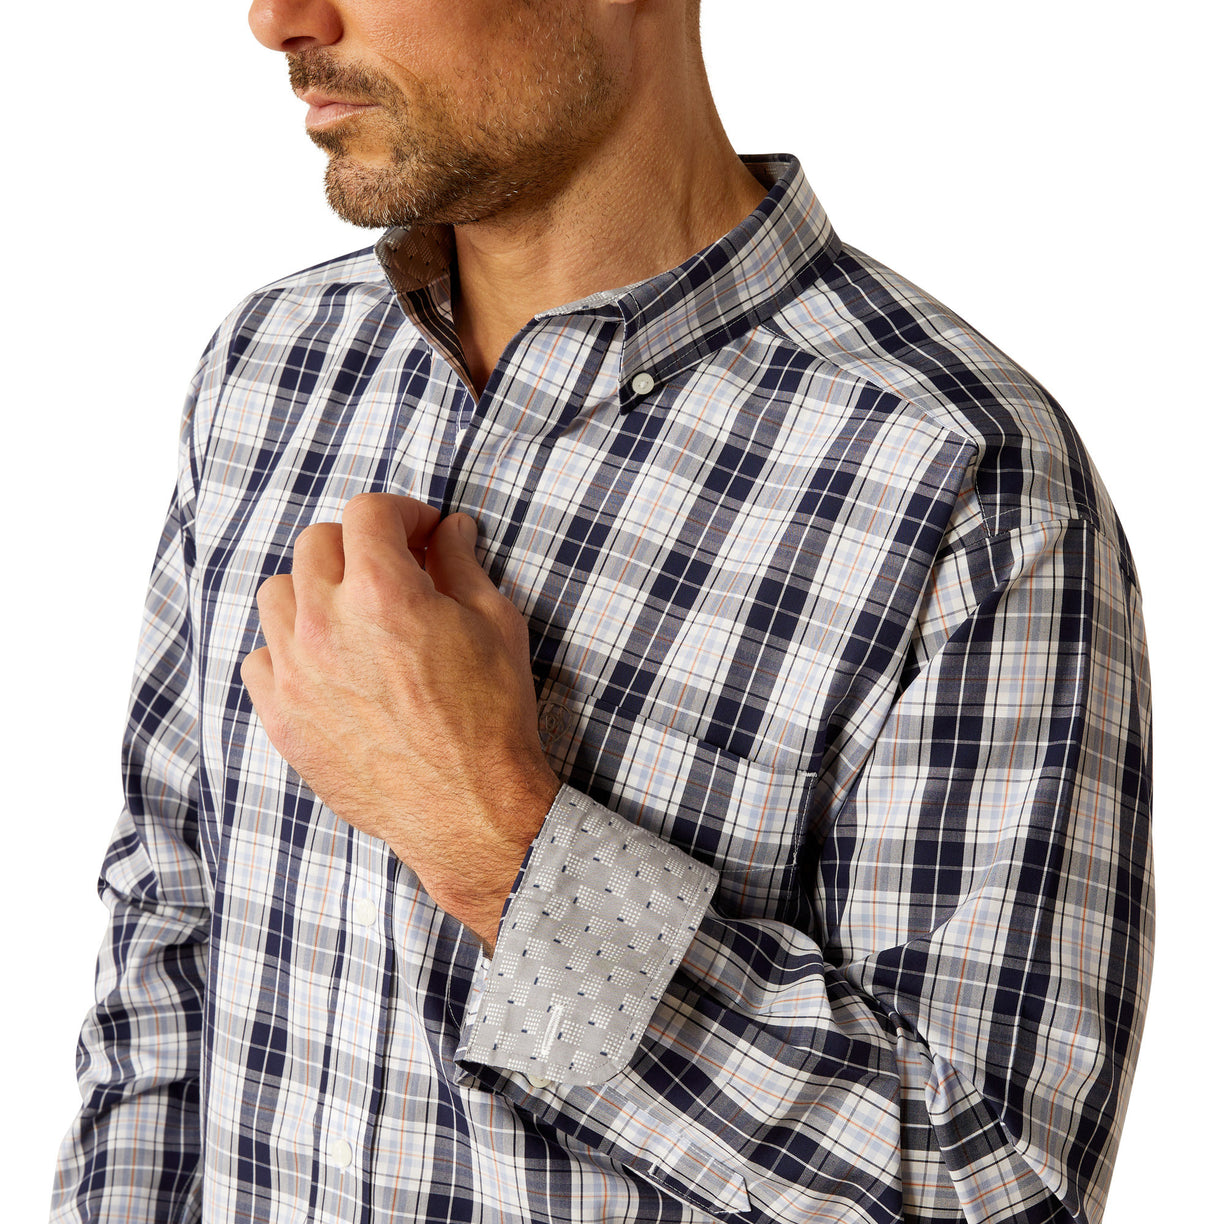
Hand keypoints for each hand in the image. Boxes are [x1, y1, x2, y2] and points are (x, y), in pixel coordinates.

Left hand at [240, 493, 559, 949]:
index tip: (420, 533)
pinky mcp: (282, 718)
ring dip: (314, 591)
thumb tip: (449, 529)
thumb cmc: (492, 717)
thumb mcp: (496, 625)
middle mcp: (326, 625)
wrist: (471, 809)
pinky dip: (289, 649)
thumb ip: (462, 565)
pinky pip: (260, 658)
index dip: (400, 513)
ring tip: (352, 615)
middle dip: (358, 545)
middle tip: (393, 570)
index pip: (366, 512)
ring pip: (276, 594)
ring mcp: (296, 673)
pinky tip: (327, 664)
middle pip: (316, 544)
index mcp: (383, 592)